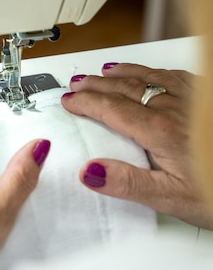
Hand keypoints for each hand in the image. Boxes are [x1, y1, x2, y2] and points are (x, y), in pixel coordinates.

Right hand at [61, 63, 212, 228]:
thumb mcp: (172, 199)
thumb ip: (129, 184)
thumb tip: (90, 172)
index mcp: (160, 131)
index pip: (111, 109)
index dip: (86, 102)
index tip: (69, 100)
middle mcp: (175, 109)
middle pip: (126, 87)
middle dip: (97, 83)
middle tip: (77, 82)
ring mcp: (193, 101)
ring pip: (149, 76)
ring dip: (121, 72)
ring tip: (103, 70)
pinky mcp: (208, 100)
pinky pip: (176, 75)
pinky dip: (154, 70)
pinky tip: (152, 72)